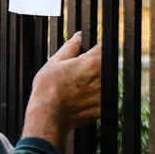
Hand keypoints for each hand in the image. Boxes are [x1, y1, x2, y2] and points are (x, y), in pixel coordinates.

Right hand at [22, 32, 100, 153]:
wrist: (48, 117)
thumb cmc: (48, 89)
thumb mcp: (55, 61)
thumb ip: (71, 46)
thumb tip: (79, 36)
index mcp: (93, 62)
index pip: (103, 47)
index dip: (95, 48)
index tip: (87, 53)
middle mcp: (103, 77)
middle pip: (106, 65)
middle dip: (95, 66)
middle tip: (78, 73)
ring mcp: (105, 94)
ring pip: (105, 82)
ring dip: (96, 82)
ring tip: (77, 87)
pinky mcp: (103, 108)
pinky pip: (103, 98)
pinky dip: (94, 97)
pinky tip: (79, 99)